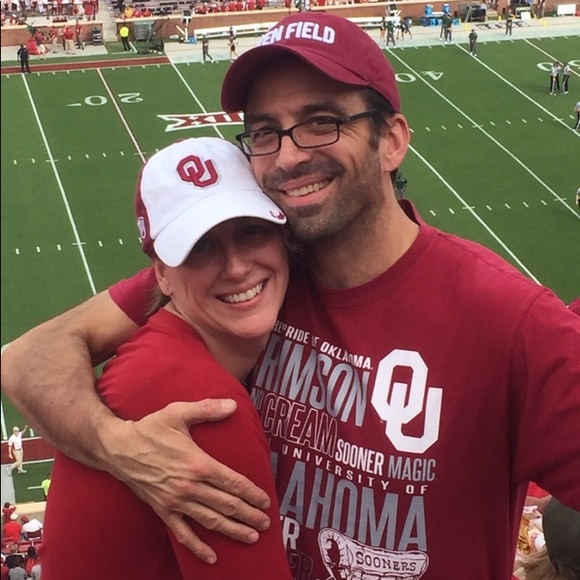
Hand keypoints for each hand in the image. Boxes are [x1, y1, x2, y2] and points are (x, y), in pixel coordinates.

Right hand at [101, 399, 271, 563]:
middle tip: (266, 524)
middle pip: (226, 504)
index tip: (266, 501)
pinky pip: (182, 533)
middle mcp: (190, 486)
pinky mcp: (162, 510)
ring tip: (251, 537)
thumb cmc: (150, 429)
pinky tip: (212, 557)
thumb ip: (207, 409)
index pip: (232, 482)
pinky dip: (198, 546)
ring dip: (232, 530)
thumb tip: (233, 404)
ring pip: (210, 520)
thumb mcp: (178, 412)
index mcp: (198, 463)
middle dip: (249, 515)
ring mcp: (176, 501)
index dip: (251, 493)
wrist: (118, 448)